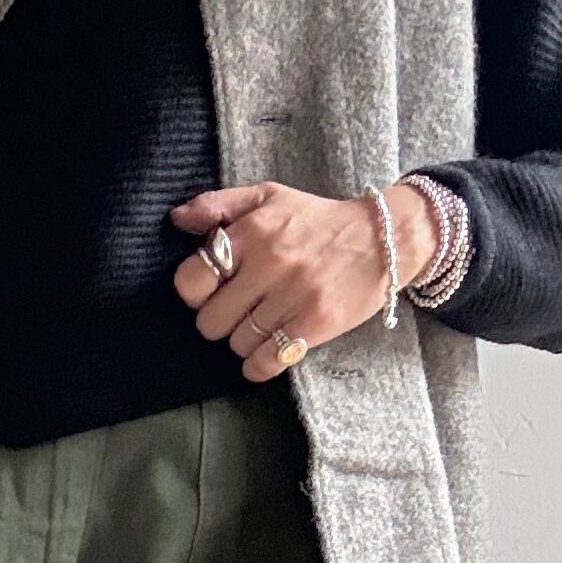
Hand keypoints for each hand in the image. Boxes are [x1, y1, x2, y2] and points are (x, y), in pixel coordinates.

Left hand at [169, 181, 440, 378]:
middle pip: (211, 320)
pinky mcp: (316, 323)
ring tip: (260, 326)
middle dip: (218, 320)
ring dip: (242, 341)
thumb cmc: (317, 220)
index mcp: (251, 231)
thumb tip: (177, 220)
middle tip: (237, 312)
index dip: (194, 291)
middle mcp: (269, 263)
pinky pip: (267, 361)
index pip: (193, 278)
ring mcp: (293, 296)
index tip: (210, 290)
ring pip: (238, 343)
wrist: (384, 238)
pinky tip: (264, 355)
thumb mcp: (269, 196)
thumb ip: (219, 204)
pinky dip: (258, 366)